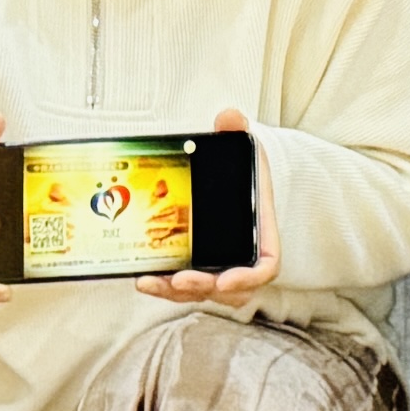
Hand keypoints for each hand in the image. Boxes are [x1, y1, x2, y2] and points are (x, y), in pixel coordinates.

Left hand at [138, 111, 285, 305]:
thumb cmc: (243, 169)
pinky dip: (164, 286)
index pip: (265, 266)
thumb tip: (229, 117)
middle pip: (230, 288)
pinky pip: (184, 285)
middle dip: (203, 287)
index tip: (227, 280)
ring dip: (178, 293)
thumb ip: (237, 130)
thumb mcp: (244, 145)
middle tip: (180, 280)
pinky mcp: (197, 265)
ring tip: (152, 281)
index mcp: (262, 232)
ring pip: (203, 291)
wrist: (232, 176)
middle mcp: (243, 254)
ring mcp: (220, 263)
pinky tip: (144, 276)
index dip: (249, 278)